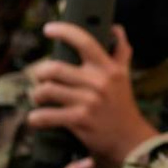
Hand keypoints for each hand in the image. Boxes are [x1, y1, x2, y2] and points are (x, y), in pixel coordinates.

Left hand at [29, 23, 158, 163]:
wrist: (130, 139)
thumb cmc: (123, 105)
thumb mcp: (124, 77)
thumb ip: (121, 52)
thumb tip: (116, 28)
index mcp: (109, 68)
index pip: (84, 41)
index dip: (63, 31)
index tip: (48, 29)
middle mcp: (99, 82)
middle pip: (53, 68)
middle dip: (40, 74)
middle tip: (41, 78)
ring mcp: (89, 102)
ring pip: (46, 90)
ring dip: (37, 95)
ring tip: (40, 98)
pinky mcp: (80, 120)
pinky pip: (46, 115)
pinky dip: (36, 118)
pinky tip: (37, 118)